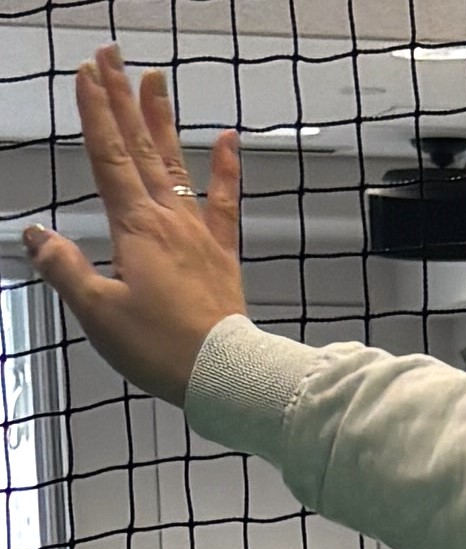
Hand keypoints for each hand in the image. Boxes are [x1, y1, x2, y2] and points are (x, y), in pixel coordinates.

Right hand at [23, 45, 246, 407]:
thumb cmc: (161, 348)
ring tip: (155, 80)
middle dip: (122, 100)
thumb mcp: (98, 312)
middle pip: (140, 149)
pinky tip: (230, 139)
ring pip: (177, 166)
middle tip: (112, 55)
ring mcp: (199, 235)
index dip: (95, 113)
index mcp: (135, 228)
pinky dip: (227, 170)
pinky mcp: (223, 257)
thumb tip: (36, 235)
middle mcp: (169, 220)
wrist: (227, 375)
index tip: (86, 73)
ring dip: (163, 121)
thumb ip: (64, 268)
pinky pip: (225, 204)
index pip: (108, 157)